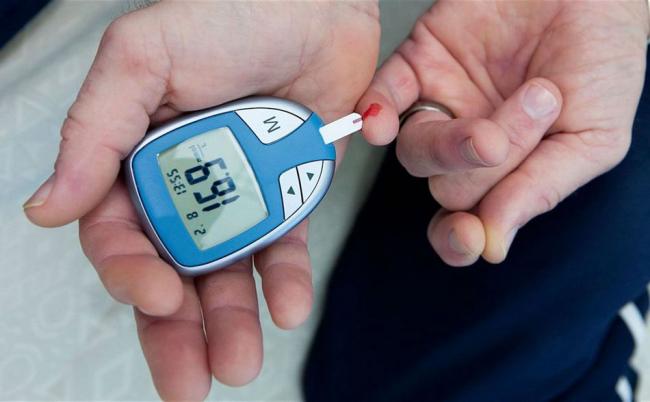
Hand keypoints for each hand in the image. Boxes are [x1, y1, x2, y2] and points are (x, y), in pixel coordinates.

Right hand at [23, 1, 378, 398]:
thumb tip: (46, 207)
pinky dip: (287, 281)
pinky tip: (289, 307)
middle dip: (178, 333)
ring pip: (227, 273)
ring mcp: (239, 194)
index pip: (120, 233)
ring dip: (232, 322)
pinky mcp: (289, 195)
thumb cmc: (230, 14)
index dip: (133, 273)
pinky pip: (284, 248)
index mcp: (136, 157)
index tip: (159, 297)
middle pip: (172, 272)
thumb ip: (94, 130)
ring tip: (241, 366)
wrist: (318, 3)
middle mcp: (184, 184)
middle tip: (191, 384)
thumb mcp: (143, 56)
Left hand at [358, 0, 647, 265]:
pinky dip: (376, 112)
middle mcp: (467, 148)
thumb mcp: (592, 136)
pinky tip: (382, 121)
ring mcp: (441, 106)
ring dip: (454, 145)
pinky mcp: (419, 64)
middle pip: (446, 189)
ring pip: (414, 153)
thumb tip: (492, 245)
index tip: (470, 236)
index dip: (459, 238)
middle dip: (489, 166)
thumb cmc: (601, 57)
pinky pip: (382, 97)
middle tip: (542, 112)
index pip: (466, 222)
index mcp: (506, 173)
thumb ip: (542, 189)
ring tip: (522, 102)